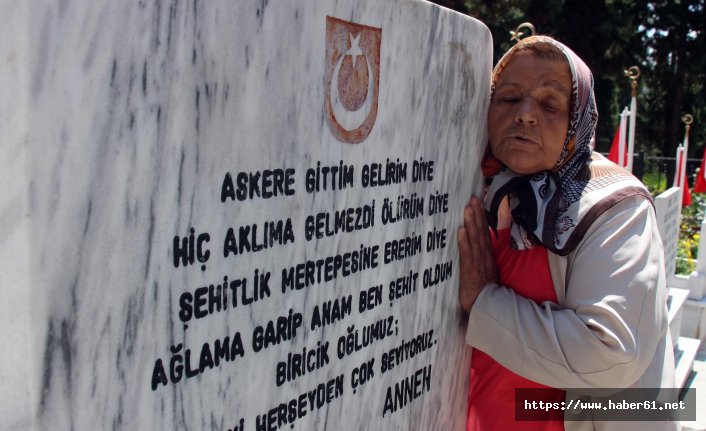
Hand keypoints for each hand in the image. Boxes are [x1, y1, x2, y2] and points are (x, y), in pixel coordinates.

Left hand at [458, 196, 497, 311]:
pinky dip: (464, 242)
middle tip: (472, 198)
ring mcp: (478, 262)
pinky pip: (467, 254)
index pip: (484, 231)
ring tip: (467, 208)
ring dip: (471, 223)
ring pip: (475, 239)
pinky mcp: (470, 270)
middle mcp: (483, 255)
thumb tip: (470, 239)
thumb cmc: (481, 288)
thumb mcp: (483, 268)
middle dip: (477, 214)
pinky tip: (461, 231)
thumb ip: (479, 254)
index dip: (481, 216)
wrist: (484, 306)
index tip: (477, 201)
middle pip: (481, 231)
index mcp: (486, 254)